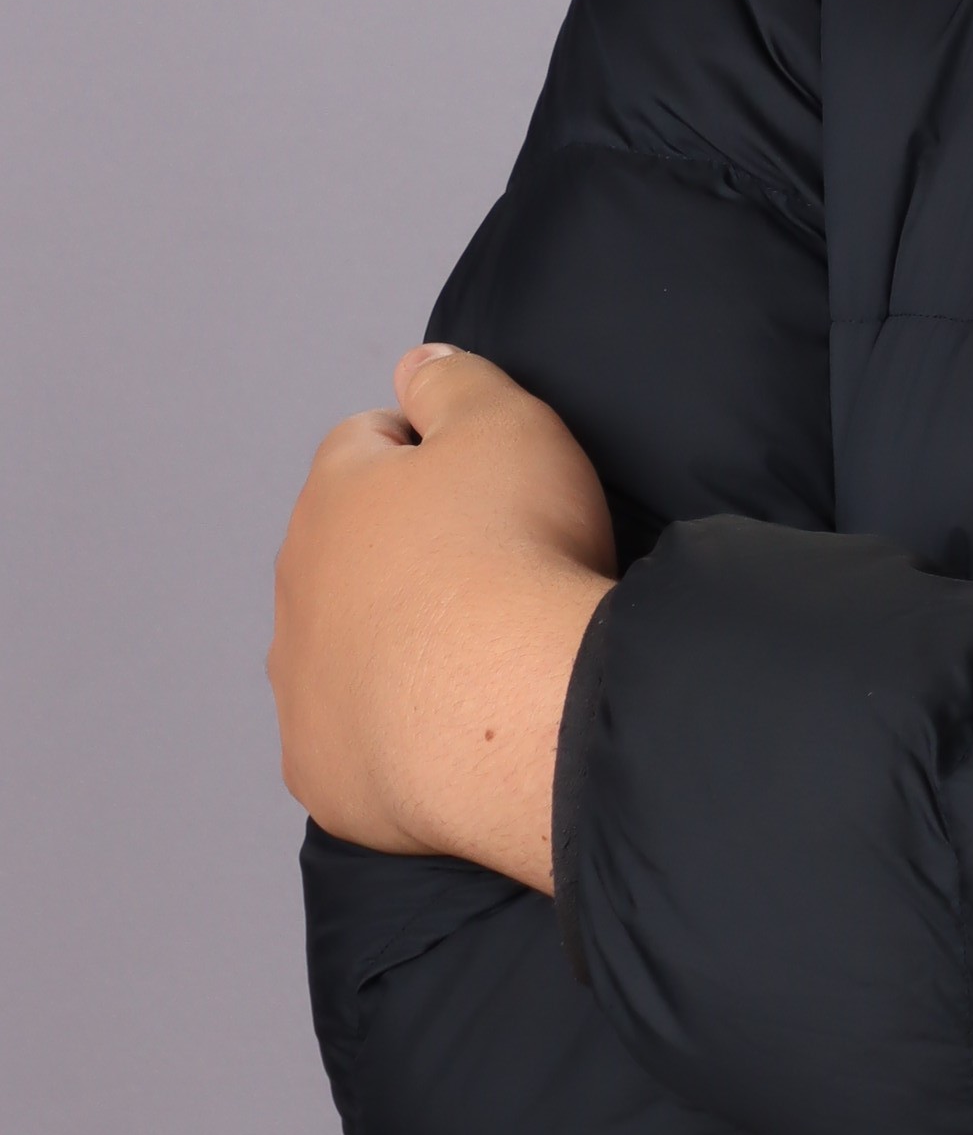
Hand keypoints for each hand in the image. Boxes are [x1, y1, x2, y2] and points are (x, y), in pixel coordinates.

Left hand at [270, 346, 614, 890]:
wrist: (509, 709)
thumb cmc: (513, 557)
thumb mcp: (506, 423)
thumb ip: (456, 381)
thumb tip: (417, 365)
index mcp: (334, 497)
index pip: (367, 442)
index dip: (433, 447)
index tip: (491, 479)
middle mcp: (296, 589)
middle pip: (349, 550)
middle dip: (408, 551)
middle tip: (497, 567)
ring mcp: (299, 687)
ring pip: (341, 646)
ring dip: (395, 641)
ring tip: (479, 652)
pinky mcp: (320, 769)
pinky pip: (353, 736)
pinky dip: (395, 727)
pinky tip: (454, 724)